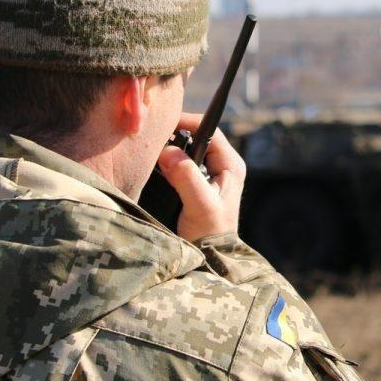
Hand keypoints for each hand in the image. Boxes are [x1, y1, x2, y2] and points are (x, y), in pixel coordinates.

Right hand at [156, 112, 246, 242]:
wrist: (209, 258)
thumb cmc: (209, 234)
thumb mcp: (200, 206)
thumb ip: (186, 177)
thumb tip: (169, 151)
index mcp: (231, 165)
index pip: (209, 130)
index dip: (187, 122)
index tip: (163, 122)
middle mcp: (222, 165)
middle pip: (196, 136)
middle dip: (174, 134)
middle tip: (151, 137)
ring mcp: (209, 174)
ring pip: (186, 149)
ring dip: (169, 148)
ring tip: (149, 149)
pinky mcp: (195, 183)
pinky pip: (180, 163)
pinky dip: (166, 162)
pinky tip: (152, 165)